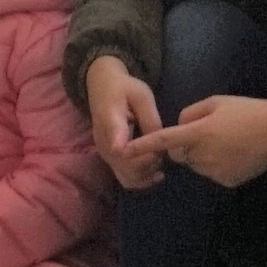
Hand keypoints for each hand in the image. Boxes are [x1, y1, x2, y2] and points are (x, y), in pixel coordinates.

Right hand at [88, 57, 168, 189]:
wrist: (101, 87)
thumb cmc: (124, 88)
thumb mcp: (142, 96)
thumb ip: (150, 119)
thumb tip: (161, 144)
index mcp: (111, 123)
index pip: (119, 148)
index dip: (137, 156)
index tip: (154, 153)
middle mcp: (105, 143)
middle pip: (126, 167)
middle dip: (150, 164)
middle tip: (164, 152)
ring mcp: (105, 153)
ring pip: (126, 177)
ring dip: (147, 174)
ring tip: (160, 162)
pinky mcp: (109, 159)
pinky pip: (124, 177)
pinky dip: (141, 180)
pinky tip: (155, 173)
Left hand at [152, 92, 266, 188]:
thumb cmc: (248, 111)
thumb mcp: (217, 102)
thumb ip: (191, 113)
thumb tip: (179, 127)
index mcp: (199, 133)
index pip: (164, 140)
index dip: (143, 145)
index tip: (125, 150)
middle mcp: (203, 156)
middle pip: (179, 154)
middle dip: (184, 145)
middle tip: (206, 131)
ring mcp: (214, 172)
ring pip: (195, 164)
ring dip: (200, 155)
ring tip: (225, 141)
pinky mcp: (226, 182)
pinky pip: (211, 172)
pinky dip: (216, 164)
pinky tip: (234, 153)